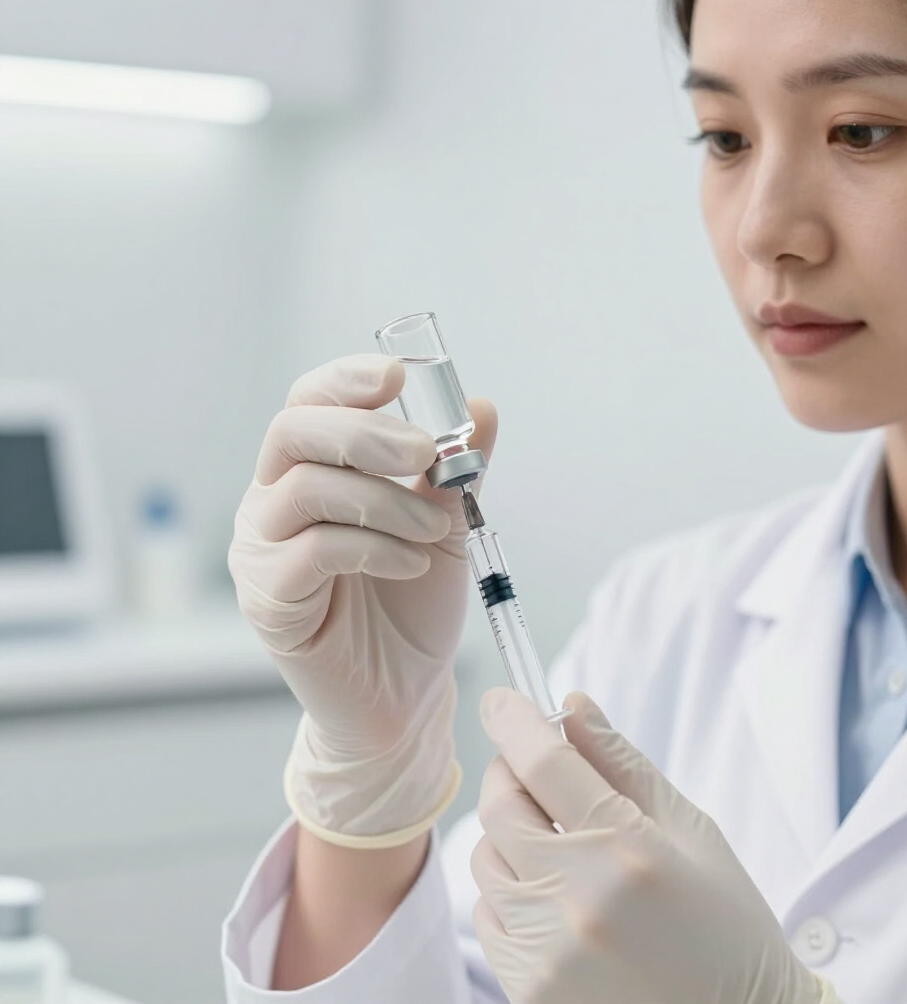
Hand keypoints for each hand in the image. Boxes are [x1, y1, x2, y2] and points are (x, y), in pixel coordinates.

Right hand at [228, 354, 496, 844]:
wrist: (402, 694)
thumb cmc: (414, 606)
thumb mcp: (446, 526)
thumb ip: (457, 470)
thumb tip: (482, 407)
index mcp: (309, 472)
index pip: (308, 404)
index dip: (346, 381)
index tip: (398, 375)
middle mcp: (272, 502)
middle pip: (294, 432)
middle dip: (367, 432)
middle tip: (427, 453)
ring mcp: (261, 550)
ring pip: (307, 489)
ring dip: (387, 501)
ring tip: (435, 531)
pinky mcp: (267, 599)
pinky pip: (314, 551)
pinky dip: (375, 548)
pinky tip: (412, 565)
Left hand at [471, 688, 840, 1003]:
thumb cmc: (726, 925)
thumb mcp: (690, 829)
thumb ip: (623, 762)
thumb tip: (573, 704)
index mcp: (628, 851)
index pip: (544, 763)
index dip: (514, 721)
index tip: (502, 700)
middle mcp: (579, 902)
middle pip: (502, 806)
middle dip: (509, 771)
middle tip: (533, 766)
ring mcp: (548, 953)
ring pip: (487, 859)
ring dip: (509, 833)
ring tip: (557, 841)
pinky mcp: (529, 990)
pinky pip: (488, 914)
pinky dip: (508, 889)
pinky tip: (553, 893)